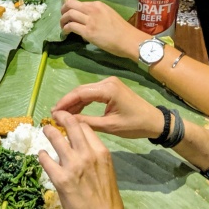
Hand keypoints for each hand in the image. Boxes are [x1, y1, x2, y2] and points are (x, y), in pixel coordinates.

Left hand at [38, 113, 131, 208]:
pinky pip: (45, 159)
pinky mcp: (60, 178)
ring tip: (45, 131)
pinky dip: (42, 155)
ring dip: (48, 132)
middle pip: (71, 125)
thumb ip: (95, 157)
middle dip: (61, 117)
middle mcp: (87, 154)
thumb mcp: (107, 171)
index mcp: (101, 152)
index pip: (86, 127)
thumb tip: (82, 148)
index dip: (75, 121)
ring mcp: (73, 165)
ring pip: (56, 137)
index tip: (68, 121)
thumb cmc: (107, 200)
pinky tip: (42, 156)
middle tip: (54, 117)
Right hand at [50, 77, 165, 139]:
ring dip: (74, 103)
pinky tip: (75, 112)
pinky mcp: (111, 88)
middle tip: (54, 115)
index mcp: (108, 89)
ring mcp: (109, 84)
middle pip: (81, 90)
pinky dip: (83, 102)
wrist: (155, 122)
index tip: (53, 112)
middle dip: (67, 102)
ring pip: (85, 92)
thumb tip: (65, 121)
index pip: (80, 93)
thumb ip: (86, 122)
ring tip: (61, 115)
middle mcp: (107, 82)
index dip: (65, 102)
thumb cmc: (134, 125)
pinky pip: (92, 94)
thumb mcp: (109, 126)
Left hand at [60, 0, 145, 58]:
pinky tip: (65, 33)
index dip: (72, 8)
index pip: (79, 3)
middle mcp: (92, 9)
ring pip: (69, 14)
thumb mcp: (109, 14)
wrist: (128, 40)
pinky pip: (71, 26)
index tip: (71, 14)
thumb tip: (86, 20)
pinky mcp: (87, 32)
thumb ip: (97, 14)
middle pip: (70, 4)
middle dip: (63, 10)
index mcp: (98, 5)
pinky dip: (65, 29)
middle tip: (62, 17)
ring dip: (62, 20)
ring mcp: (90, 20)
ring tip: (63, 26)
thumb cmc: (122, 30)